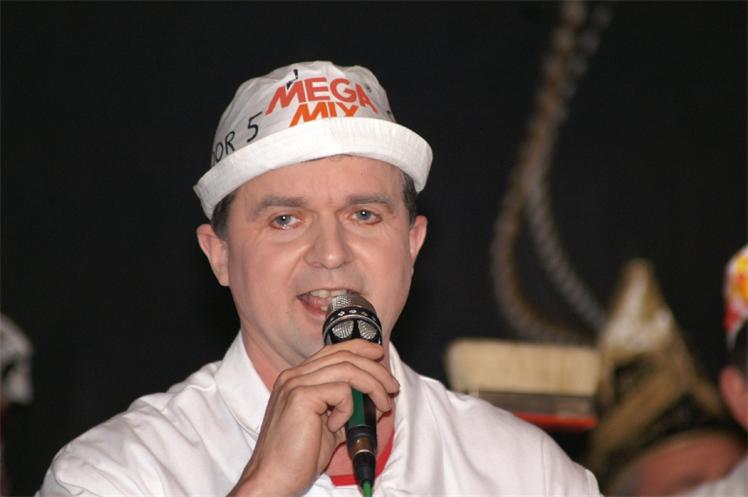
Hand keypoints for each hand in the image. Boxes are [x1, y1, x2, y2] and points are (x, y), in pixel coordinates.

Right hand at [229, 339, 398, 496]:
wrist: (275, 478)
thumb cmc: (299, 456)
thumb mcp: (328, 425)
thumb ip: (346, 407)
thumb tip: (372, 399)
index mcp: (297, 378)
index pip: (333, 351)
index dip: (360, 349)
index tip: (380, 355)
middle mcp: (294, 375)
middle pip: (344, 355)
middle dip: (375, 368)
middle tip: (392, 387)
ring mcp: (295, 383)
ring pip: (347, 369)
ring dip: (373, 385)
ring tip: (383, 404)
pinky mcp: (301, 397)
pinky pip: (341, 390)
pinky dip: (349, 407)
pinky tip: (338, 426)